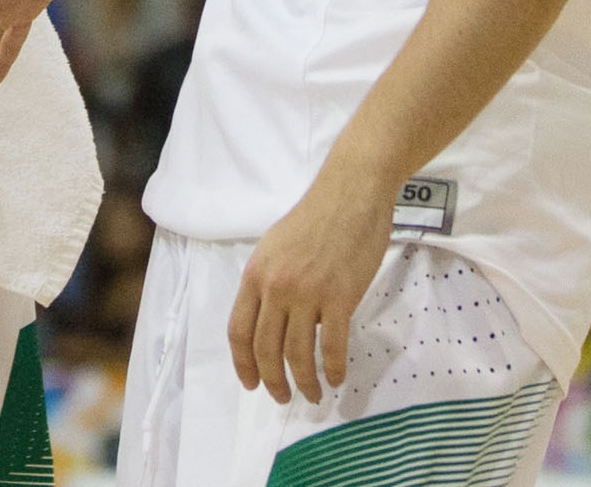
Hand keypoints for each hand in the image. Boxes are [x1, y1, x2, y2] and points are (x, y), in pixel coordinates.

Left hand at [230, 165, 392, 402]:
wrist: (351, 192)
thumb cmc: (316, 216)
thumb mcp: (275, 246)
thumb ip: (269, 282)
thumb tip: (272, 318)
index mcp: (255, 274)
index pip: (239, 331)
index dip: (243, 363)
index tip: (250, 383)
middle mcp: (276, 287)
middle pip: (265, 349)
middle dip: (272, 381)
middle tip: (282, 398)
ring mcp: (307, 293)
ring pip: (298, 353)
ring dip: (304, 382)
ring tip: (313, 395)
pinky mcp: (340, 297)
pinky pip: (332, 345)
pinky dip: (332, 368)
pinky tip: (336, 378)